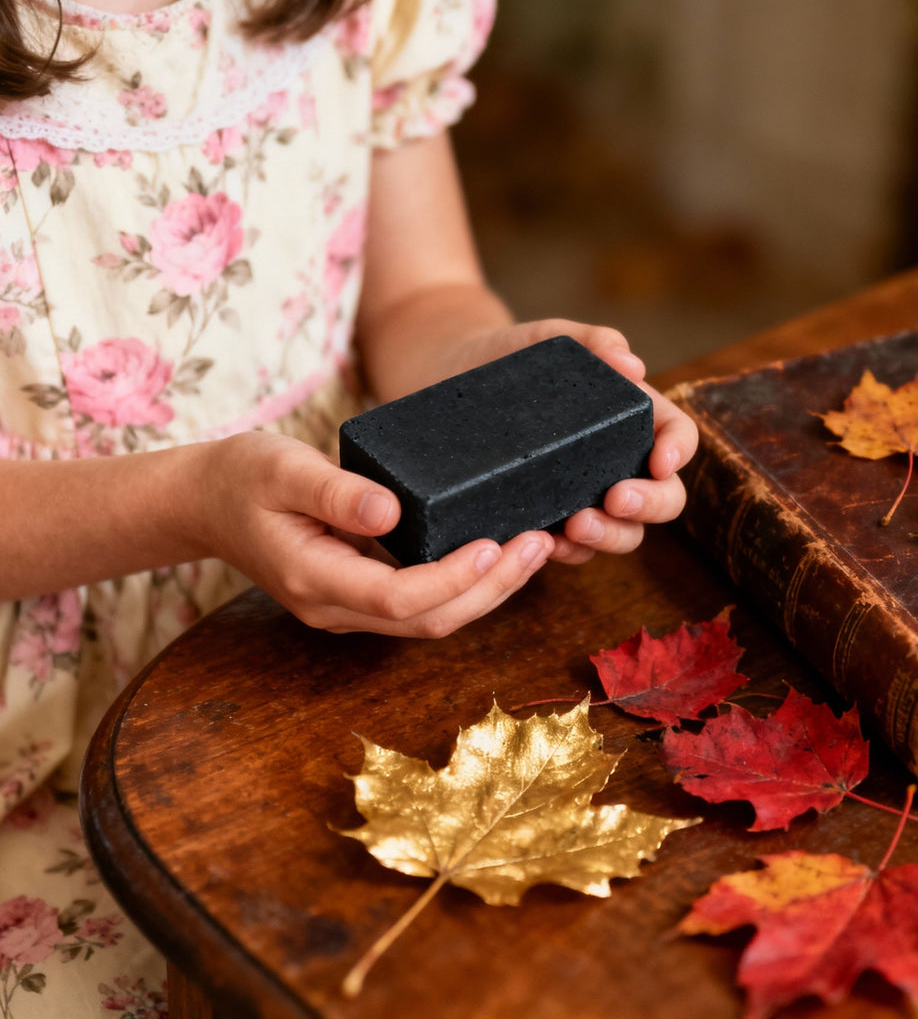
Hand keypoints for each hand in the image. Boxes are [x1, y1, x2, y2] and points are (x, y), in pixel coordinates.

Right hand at [195, 432, 553, 636]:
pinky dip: (466, 584)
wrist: (206, 503)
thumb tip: (391, 511)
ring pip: (431, 619)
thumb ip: (333, 492)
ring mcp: (349, 608)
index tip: (497, 541)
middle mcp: (336, 607)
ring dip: (488, 590)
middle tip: (540, 543)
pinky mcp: (362, 595)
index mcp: (314, 578)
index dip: (454, 576)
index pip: (399, 596)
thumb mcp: (280, 468)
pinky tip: (499, 554)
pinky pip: (422, 603)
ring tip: (535, 548)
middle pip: (428, 619)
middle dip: (492, 588)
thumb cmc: (240, 478)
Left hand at [431, 319, 698, 564]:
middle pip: (664, 498)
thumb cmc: (509, 354)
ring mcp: (586, 497)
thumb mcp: (546, 338)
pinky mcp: (549, 520)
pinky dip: (566, 553)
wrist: (448, 377)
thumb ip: (591, 341)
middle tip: (615, 499)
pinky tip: (544, 544)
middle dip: (649, 504)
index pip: (677, 435)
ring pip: (624, 533)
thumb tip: (631, 365)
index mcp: (631, 418)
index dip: (679, 451)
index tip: (660, 461)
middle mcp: (617, 464)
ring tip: (575, 526)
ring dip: (609, 537)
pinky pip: (572, 549)